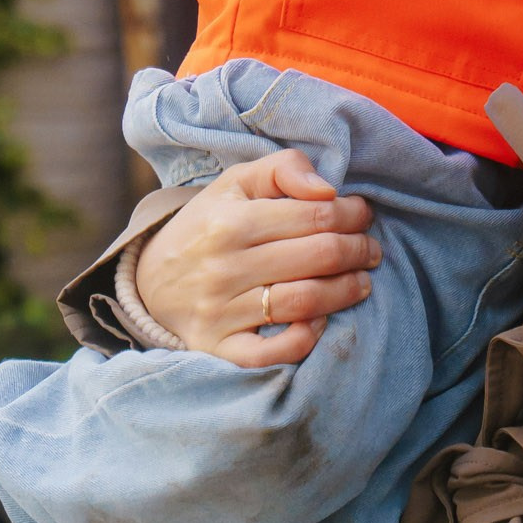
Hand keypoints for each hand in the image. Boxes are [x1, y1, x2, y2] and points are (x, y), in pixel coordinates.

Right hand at [132, 149, 380, 369]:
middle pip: (318, 256)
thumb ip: (283, 168)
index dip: (352, 214)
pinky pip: (273, 353)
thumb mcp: (235, 184)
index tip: (363, 215)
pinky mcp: (219, 348)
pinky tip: (321, 320)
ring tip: (362, 281)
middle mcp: (224, 266)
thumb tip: (328, 190)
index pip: (314, 214)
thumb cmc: (209, 226)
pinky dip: (306, 338)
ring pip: (305, 302)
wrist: (151, 282)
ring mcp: (221, 311)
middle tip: (371, 250)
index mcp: (231, 221)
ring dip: (346, 291)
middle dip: (358, 250)